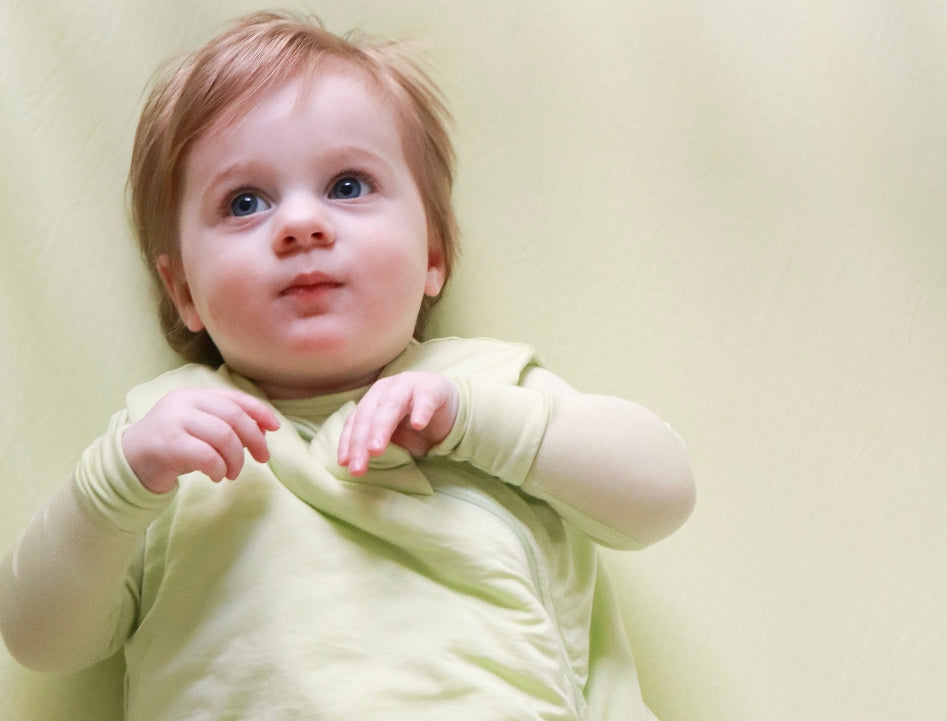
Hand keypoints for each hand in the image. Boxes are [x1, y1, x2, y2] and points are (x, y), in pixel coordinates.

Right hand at [122, 388, 280, 493]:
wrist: (128, 463)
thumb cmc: (171, 447)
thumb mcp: (199, 429)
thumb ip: (226, 424)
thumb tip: (264, 429)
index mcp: (194, 394)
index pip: (235, 398)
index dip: (260, 412)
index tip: (276, 428)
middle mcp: (183, 402)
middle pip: (234, 417)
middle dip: (255, 439)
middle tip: (262, 459)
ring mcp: (173, 421)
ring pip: (224, 436)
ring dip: (236, 459)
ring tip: (232, 473)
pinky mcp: (167, 444)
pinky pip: (207, 455)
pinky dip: (219, 468)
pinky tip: (217, 476)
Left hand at [337, 372, 458, 475]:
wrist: (449, 408)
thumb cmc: (415, 422)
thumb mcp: (393, 435)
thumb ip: (375, 442)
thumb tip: (354, 464)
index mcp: (372, 398)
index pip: (356, 421)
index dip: (348, 441)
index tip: (344, 463)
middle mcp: (387, 388)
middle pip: (369, 414)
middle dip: (361, 441)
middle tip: (358, 465)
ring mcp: (409, 385)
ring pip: (391, 405)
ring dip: (381, 427)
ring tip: (376, 449)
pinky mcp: (433, 389)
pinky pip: (425, 400)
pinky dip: (421, 411)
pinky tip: (418, 425)